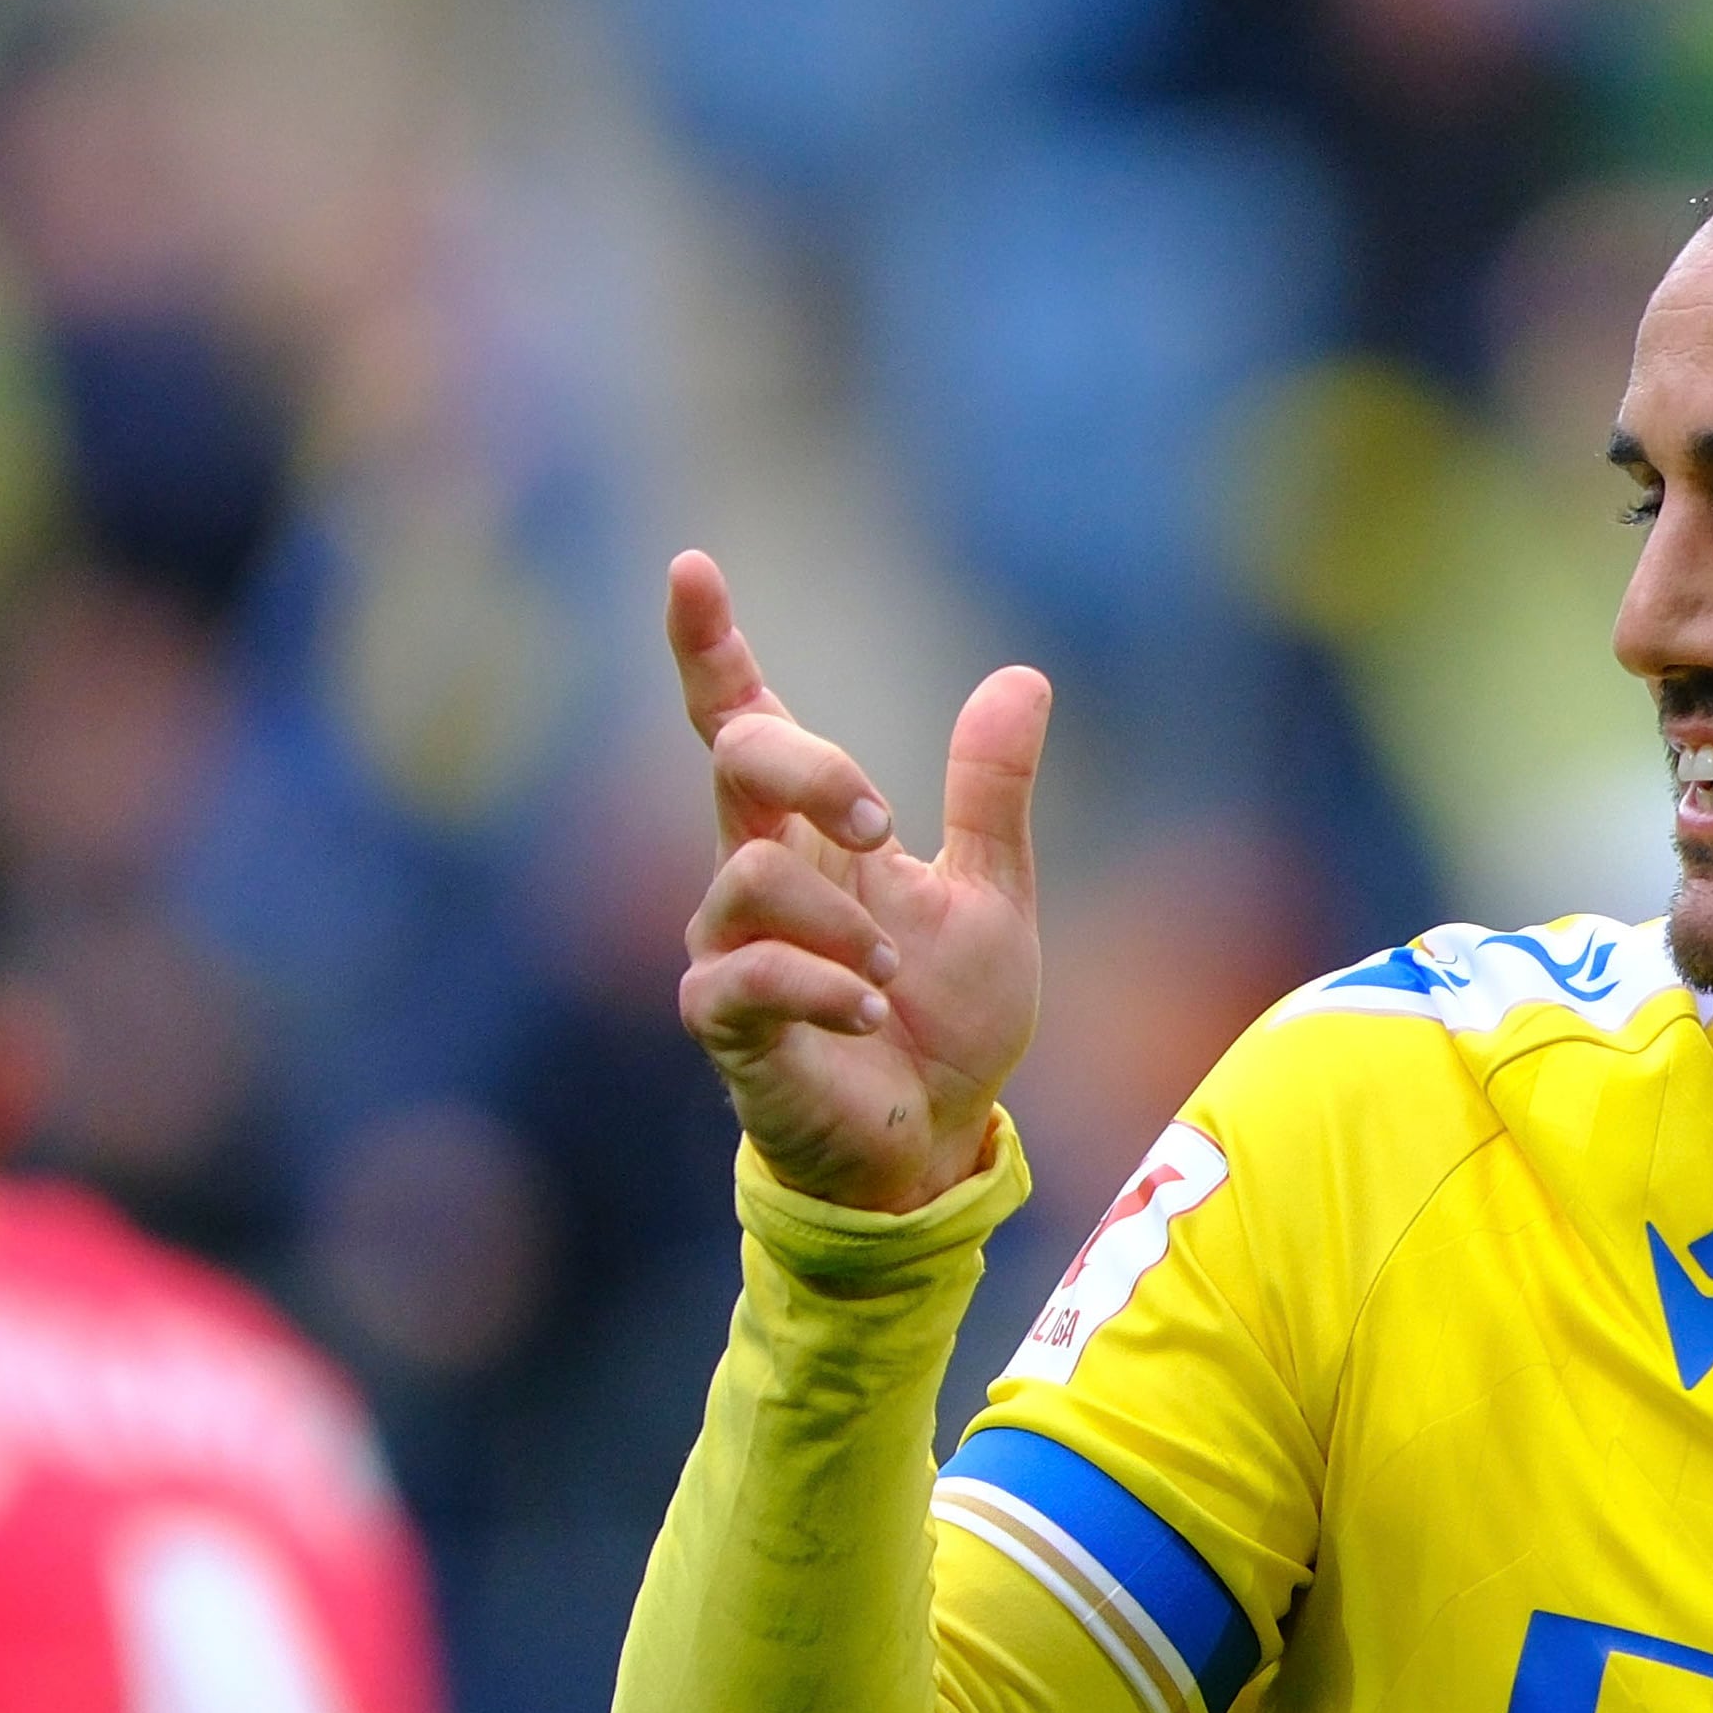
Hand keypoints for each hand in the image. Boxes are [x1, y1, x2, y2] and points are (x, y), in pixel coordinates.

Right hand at [666, 551, 1051, 1214]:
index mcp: (808, 834)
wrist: (932, 1142)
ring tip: (893, 969)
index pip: (741, 721)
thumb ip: (990, 794)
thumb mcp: (992, 895)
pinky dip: (821, 983)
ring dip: (839, 917)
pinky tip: (870, 1007)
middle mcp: (752, 877)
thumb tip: (1021, 677)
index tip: (691, 569)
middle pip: (737, 760)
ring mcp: (728, 950)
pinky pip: (748, 978)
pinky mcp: (727, 1026)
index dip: (710, 647)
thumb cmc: (945, 1019)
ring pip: (746, 878)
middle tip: (887, 821)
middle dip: (812, 768)